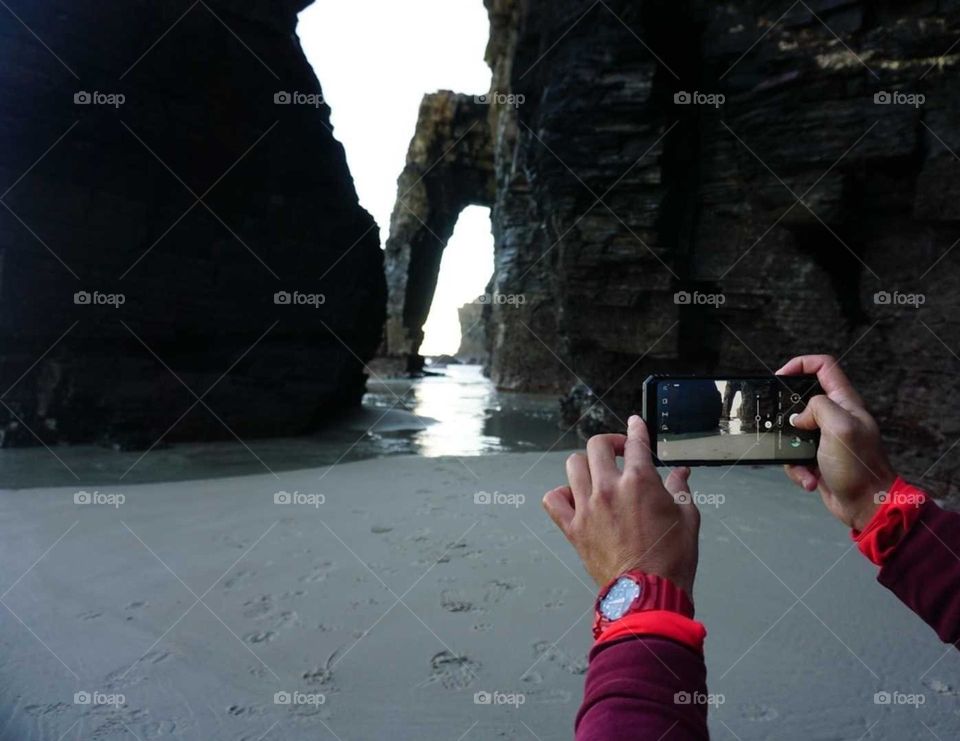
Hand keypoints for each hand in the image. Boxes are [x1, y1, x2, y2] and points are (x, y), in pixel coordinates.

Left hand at [542, 415, 699, 597]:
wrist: (648, 593)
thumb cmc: (670, 560)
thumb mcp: (686, 518)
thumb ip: (679, 490)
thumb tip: (680, 474)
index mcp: (640, 482)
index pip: (636, 442)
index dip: (635, 429)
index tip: (634, 424)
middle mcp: (609, 488)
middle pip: (597, 446)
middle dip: (610, 443)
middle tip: (619, 452)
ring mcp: (588, 507)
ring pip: (574, 466)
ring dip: (586, 464)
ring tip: (597, 473)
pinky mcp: (574, 528)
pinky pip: (553, 500)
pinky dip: (560, 494)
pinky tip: (574, 497)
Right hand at [777, 355, 895, 529]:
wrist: (867, 506)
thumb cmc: (860, 468)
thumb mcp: (840, 427)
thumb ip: (818, 408)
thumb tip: (799, 416)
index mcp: (845, 403)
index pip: (824, 367)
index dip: (801, 364)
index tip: (780, 376)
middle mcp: (837, 417)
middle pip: (803, 400)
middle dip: (787, 413)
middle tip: (781, 424)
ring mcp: (827, 438)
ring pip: (794, 431)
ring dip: (791, 448)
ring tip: (803, 462)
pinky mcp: (819, 458)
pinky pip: (795, 455)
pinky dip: (797, 469)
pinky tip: (809, 478)